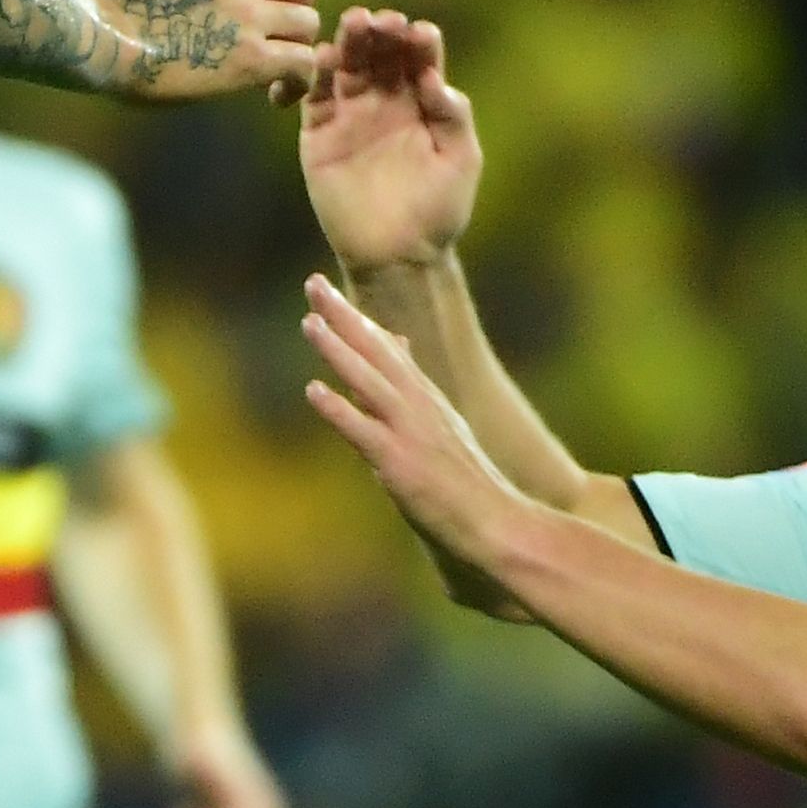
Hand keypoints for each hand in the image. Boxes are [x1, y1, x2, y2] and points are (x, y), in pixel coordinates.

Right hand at [94, 0, 320, 101]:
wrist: (102, 40)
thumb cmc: (114, 16)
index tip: (265, 8)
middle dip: (294, 13)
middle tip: (273, 43)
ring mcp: (249, 15)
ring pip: (308, 24)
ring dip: (296, 49)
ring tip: (274, 76)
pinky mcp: (251, 58)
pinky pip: (302, 63)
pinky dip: (297, 82)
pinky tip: (276, 97)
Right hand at [299, 7, 479, 273]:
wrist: (398, 255)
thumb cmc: (438, 210)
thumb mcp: (461, 159)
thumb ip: (452, 116)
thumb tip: (435, 78)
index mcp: (421, 101)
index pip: (418, 59)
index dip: (419, 42)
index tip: (421, 33)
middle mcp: (385, 100)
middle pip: (380, 53)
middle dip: (382, 32)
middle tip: (385, 21)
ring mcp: (351, 114)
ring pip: (348, 66)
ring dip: (350, 41)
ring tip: (356, 23)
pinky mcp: (320, 134)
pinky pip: (316, 97)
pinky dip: (319, 74)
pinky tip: (328, 57)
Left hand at [299, 274, 527, 588]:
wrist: (496, 524)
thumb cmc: (466, 482)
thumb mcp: (443, 427)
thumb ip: (415, 389)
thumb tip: (398, 349)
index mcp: (426, 398)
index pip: (385, 348)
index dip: (355, 318)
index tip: (326, 290)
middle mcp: (419, 406)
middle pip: (376, 352)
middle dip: (343, 316)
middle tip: (313, 283)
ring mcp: (410, 432)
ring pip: (368, 381)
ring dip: (338, 350)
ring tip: (309, 322)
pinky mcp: (400, 462)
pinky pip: (363, 431)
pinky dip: (338, 409)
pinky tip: (312, 390)